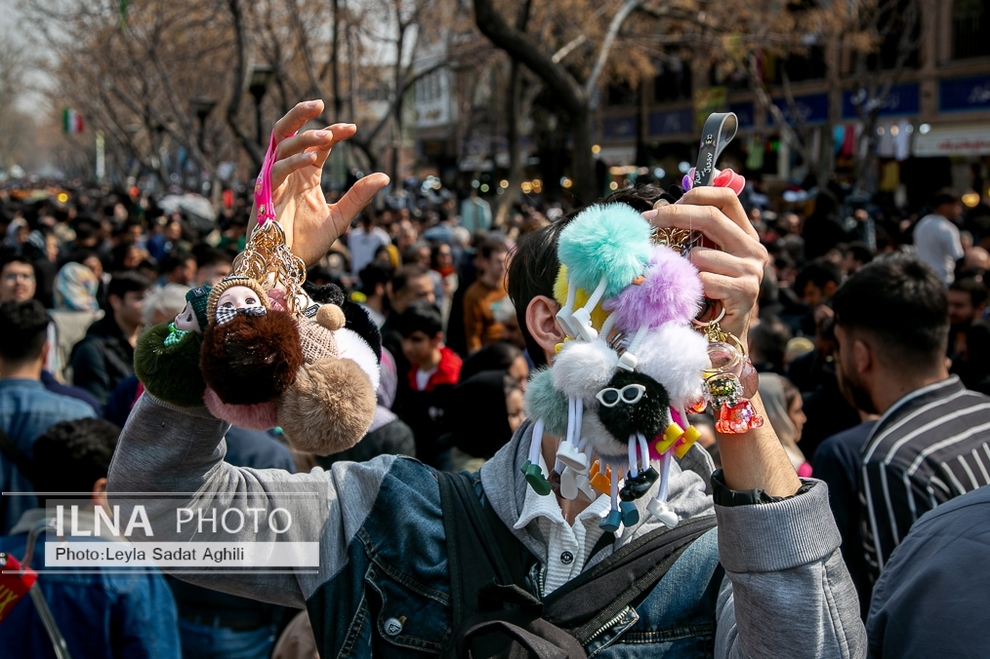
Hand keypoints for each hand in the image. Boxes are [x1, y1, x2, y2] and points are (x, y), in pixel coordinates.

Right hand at [250, 100, 389, 266]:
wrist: (286, 265)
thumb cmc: (307, 243)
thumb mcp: (340, 217)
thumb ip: (359, 196)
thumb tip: (385, 176)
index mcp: (305, 175)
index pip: (318, 145)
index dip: (334, 133)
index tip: (353, 129)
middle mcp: (289, 173)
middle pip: (288, 133)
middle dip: (301, 115)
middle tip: (320, 103)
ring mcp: (275, 181)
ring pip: (282, 146)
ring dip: (303, 137)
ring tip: (326, 135)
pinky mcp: (265, 194)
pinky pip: (277, 170)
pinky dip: (294, 161)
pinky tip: (313, 158)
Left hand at [644, 187, 768, 343]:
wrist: (721, 337)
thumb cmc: (704, 295)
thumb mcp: (700, 259)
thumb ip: (691, 233)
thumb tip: (660, 206)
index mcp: (744, 234)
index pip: (726, 197)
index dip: (695, 193)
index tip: (666, 203)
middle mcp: (753, 248)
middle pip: (711, 216)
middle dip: (674, 216)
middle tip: (648, 220)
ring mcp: (752, 270)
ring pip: (701, 254)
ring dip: (683, 268)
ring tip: (684, 284)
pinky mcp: (745, 292)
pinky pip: (705, 280)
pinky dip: (692, 289)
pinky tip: (696, 299)